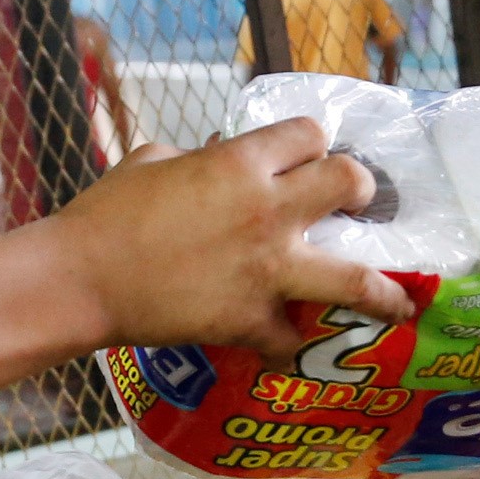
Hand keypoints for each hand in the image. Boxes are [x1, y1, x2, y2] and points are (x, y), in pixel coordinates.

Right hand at [33, 118, 409, 355]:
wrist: (80, 281)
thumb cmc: (105, 216)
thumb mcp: (152, 162)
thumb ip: (197, 159)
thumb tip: (214, 157)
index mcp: (240, 163)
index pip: (310, 134)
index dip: (312, 142)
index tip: (311, 154)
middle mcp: (267, 210)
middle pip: (349, 183)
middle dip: (360, 189)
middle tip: (357, 202)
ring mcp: (266, 270)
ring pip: (355, 278)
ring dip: (381, 290)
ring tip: (398, 300)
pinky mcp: (250, 320)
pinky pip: (292, 336)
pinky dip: (290, 340)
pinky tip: (292, 344)